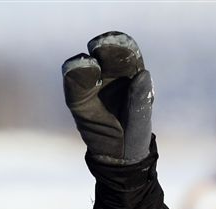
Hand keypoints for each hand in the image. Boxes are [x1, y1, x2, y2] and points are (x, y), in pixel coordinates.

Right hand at [62, 31, 152, 163]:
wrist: (119, 157)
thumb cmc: (135, 134)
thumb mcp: (141, 118)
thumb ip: (140, 97)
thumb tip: (143, 73)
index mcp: (131, 75)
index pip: (127, 53)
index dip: (123, 45)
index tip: (122, 44)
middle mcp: (110, 75)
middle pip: (105, 53)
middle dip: (103, 46)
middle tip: (100, 46)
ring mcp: (92, 85)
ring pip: (86, 64)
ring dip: (86, 61)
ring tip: (91, 65)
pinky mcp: (77, 97)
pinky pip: (72, 81)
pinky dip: (74, 74)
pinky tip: (79, 72)